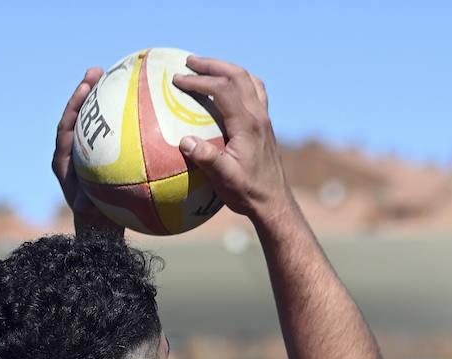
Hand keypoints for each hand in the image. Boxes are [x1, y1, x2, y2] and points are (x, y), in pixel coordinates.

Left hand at [53, 69, 124, 234]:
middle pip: (78, 115)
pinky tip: (136, 103)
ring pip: (93, 119)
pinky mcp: (100, 151)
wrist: (100, 225)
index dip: (74, 107)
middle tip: (98, 71)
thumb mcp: (90, 214)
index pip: (66, 127)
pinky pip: (109, 130)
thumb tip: (82, 206)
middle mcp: (72, 149)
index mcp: (64, 160)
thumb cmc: (96, 219)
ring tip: (113, 75)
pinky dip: (118, 115)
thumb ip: (84, 206)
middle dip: (86, 91)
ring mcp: (87, 149)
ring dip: (101, 98)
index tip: (85, 89)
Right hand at [173, 57, 294, 227]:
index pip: (222, 88)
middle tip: (189, 62)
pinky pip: (255, 92)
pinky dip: (239, 82)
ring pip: (248, 80)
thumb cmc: (248, 193)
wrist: (274, 203)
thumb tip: (184, 141)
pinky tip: (227, 89)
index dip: (199, 80)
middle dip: (212, 65)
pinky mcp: (265, 125)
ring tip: (207, 69)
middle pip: (237, 75)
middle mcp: (259, 116)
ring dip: (227, 69)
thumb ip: (207, 159)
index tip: (177, 81)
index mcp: (247, 124)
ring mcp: (264, 119)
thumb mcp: (225, 179)